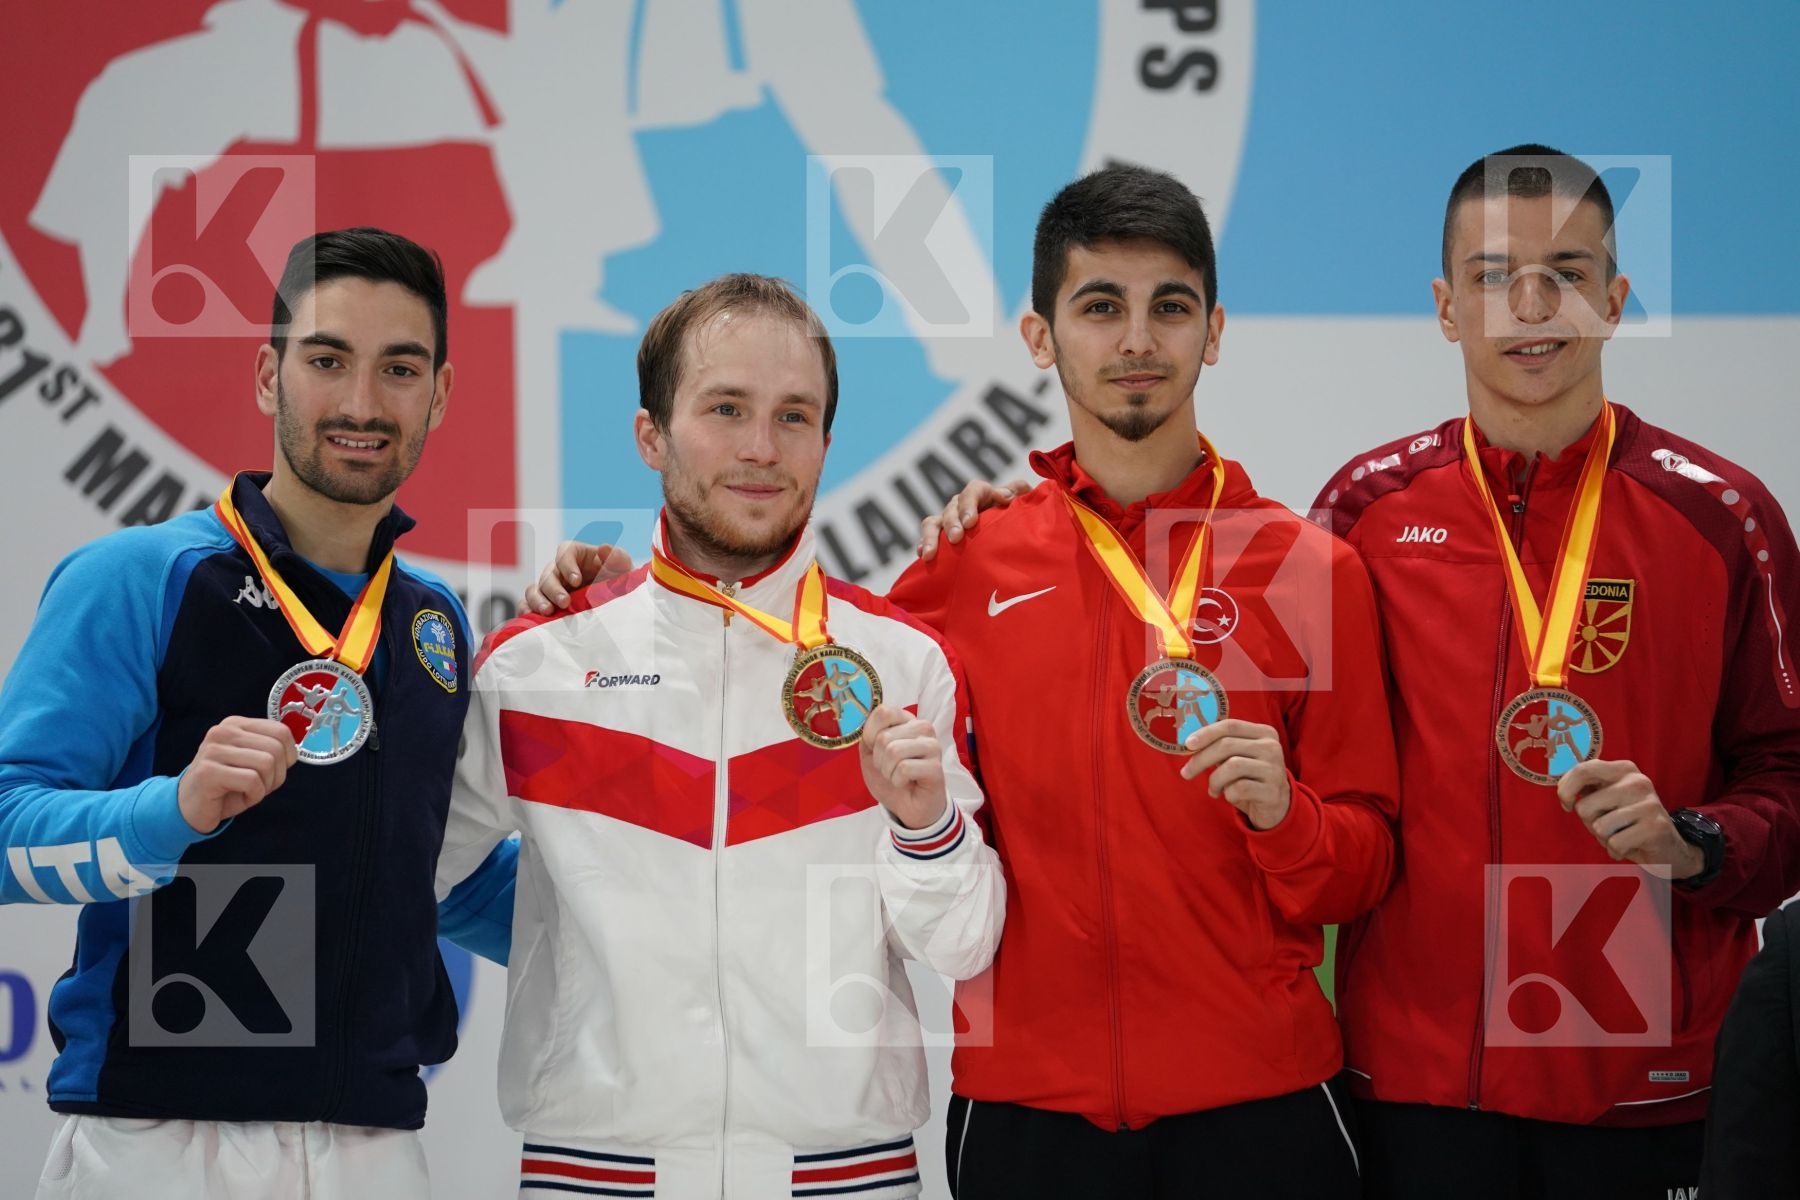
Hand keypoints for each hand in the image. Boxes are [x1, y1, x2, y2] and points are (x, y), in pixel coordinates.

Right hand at [177, 716, 298, 833]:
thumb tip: (293, 750)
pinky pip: (252, 781)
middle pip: (276, 749)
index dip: (288, 756)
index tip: (274, 771)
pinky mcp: (208, 771)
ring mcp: (213, 750)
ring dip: (265, 786)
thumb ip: (270, 749)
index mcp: (236, 724)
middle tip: (260, 786)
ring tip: (248, 791)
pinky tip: (240, 797)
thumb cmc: (227, 785)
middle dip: (277, 775)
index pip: (281, 731)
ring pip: (266, 764)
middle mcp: (223, 731)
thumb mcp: (252, 761)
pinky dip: (254, 795)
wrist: (190, 808)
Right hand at [521, 541, 634, 614]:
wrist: (618, 605)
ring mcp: (550, 589)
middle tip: (565, 602)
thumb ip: (617, 558)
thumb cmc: (619, 581)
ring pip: (534, 590)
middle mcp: (560, 570)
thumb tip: (603, 549)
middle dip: (554, 589)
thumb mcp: (623, 569)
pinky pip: (527, 606)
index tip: (577, 580)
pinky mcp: (545, 605)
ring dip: (537, 600)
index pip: (564, 552)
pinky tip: (534, 621)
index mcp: (577, 556)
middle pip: (548, 574)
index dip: (567, 564)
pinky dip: (526, 612)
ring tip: (547, 612)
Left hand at [859, 704, 948, 830]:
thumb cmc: (891, 776)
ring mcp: (932, 746)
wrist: (908, 806)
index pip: (884, 712)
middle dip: (879, 759)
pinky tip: (906, 783)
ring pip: (893, 751)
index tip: (875, 750)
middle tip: (890, 768)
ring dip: (888, 771)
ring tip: (897, 776)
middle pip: (884, 736)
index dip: (870, 734)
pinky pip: (904, 768)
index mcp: (907, 720)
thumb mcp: (871, 754)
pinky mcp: (936, 767)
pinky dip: (897, 780)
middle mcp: (923, 728)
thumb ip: (867, 736)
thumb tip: (864, 724)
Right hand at [917, 479, 1030, 559]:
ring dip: (931, 536)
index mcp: (982, 494)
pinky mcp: (941, 536)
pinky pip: (928, 537)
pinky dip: (924, 544)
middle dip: (952, 523)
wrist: (1009, 535)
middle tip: (956, 538)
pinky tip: (923, 556)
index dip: (969, 504)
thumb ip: (1019, 494)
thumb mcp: (1022, 504)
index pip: (973, 491)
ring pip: (933, 522)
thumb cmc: (1017, 517)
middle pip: (952, 508)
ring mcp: (949, 520)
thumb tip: (1006, 495)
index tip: (970, 522)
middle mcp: (962, 505)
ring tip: (930, 553)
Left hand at [1181, 719, 1291, 829]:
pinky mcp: (1272, 791)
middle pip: (1226, 745)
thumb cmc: (1250, 777)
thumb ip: (1220, 746)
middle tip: (1186, 773)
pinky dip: (1227, 793)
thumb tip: (1190, 743)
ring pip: (1231, 766)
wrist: (1276, 805)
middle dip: (1200, 760)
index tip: (1187, 744)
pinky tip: (1230, 796)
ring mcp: (1274, 769)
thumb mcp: (1238, 757)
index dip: (1205, 733)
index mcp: (1264, 733)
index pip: (1230, 725)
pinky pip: (1239, 789)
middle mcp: (1272, 747)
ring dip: (1214, 780)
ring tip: (1213, 789)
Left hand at [1557, 760, 1704, 877]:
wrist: (1669, 848)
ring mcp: (1649, 803)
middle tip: (1608, 826)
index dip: (1565, 790)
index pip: (1582, 770)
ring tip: (1620, 835)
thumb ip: (1587, 788)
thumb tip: (1563, 790)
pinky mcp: (1656, 827)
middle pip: (1585, 806)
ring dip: (1604, 838)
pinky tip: (1629, 846)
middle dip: (1589, 823)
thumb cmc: (1627, 822)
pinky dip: (1616, 851)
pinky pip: (1614, 844)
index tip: (1567, 805)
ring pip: (1599, 827)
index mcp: (1623, 769)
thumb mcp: (1606, 798)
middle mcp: (1638, 781)